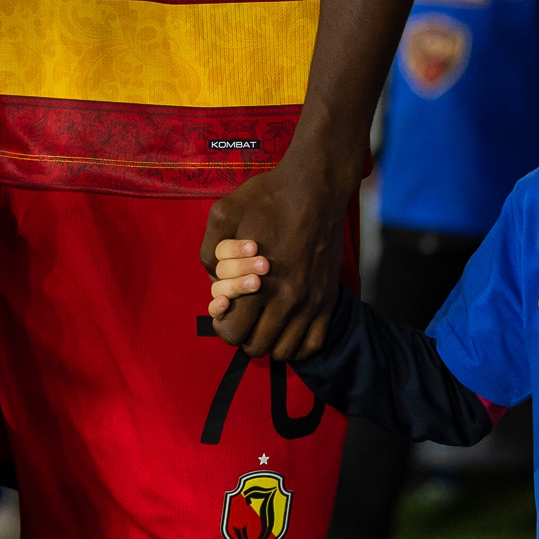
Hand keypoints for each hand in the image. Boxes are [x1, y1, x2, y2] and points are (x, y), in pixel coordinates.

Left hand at [200, 152, 347, 362]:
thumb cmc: (267, 198)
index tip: (226, 311)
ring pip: (285, 350)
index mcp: (256, 284)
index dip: (223, 325)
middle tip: (244, 315)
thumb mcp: (225, 215)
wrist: (315, 187)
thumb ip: (210, 251)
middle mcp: (285, 300)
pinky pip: (313, 343)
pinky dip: (298, 345)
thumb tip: (211, 279)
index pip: (233, 333)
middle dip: (244, 335)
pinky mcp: (328, 298)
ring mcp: (310, 302)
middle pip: (257, 346)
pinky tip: (288, 328)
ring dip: (270, 342)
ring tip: (265, 322)